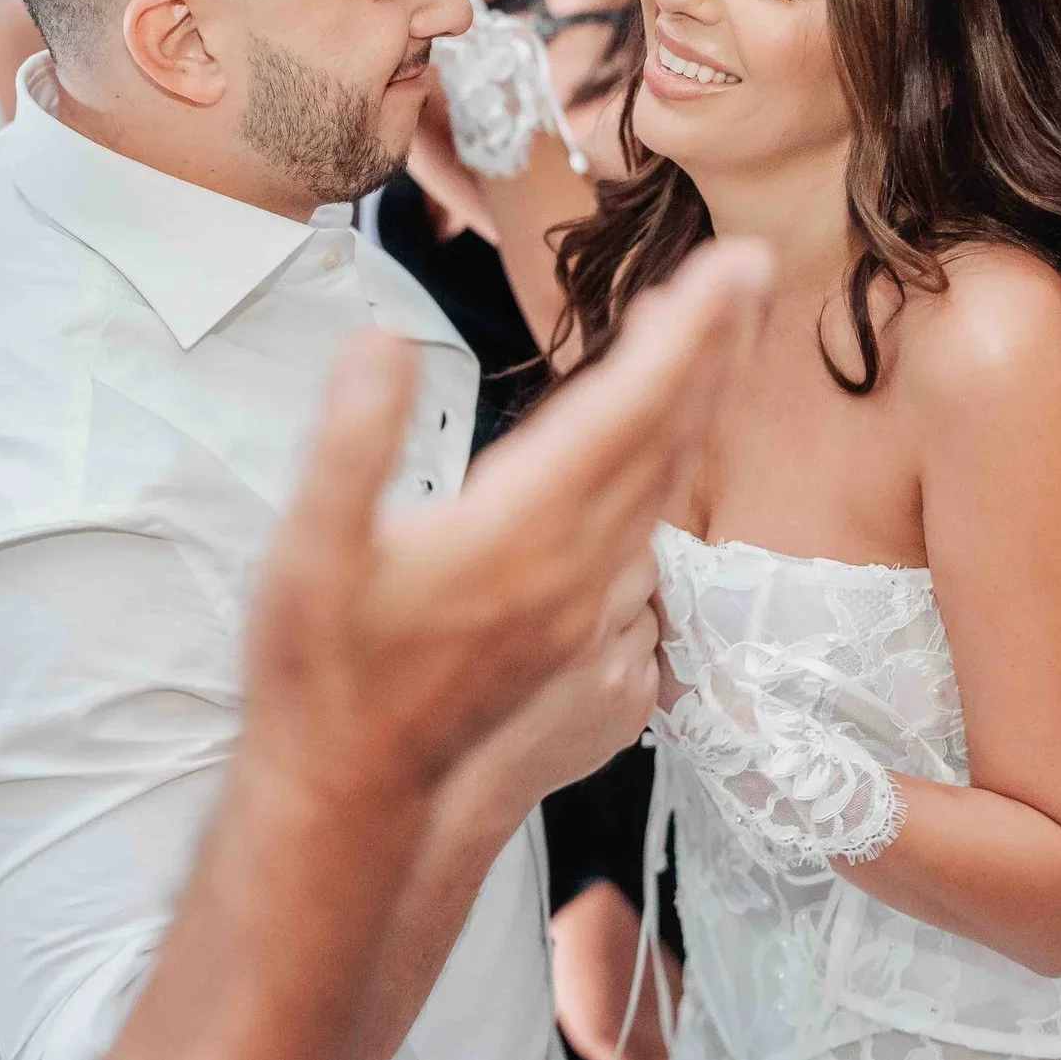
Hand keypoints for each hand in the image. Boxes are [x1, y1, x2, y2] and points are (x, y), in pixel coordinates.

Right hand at [242, 238, 771, 799]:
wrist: (352, 795)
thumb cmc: (323, 671)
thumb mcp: (310, 549)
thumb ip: (350, 441)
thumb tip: (380, 340)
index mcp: (523, 530)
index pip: (631, 408)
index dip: (689, 330)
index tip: (737, 264)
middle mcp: (577, 568)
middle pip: (672, 437)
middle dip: (716, 347)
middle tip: (750, 270)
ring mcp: (590, 609)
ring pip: (668, 486)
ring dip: (696, 402)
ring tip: (710, 330)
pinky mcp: (586, 638)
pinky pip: (649, 532)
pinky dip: (668, 465)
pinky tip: (658, 441)